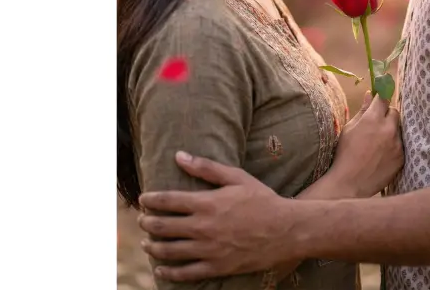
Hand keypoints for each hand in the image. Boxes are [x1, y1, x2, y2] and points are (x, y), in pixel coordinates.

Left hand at [137, 151, 298, 281]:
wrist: (286, 230)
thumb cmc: (263, 200)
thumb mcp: (237, 177)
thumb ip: (206, 168)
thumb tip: (179, 156)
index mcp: (206, 203)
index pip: (168, 200)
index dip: (151, 200)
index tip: (143, 199)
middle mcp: (203, 227)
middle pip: (163, 226)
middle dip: (148, 223)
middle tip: (142, 220)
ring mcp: (209, 249)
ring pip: (170, 250)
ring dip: (153, 247)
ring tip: (147, 244)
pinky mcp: (217, 267)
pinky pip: (186, 273)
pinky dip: (170, 272)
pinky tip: (162, 269)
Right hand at [326, 90, 403, 197]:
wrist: (350, 183)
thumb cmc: (344, 154)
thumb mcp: (349, 129)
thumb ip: (362, 110)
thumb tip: (369, 95)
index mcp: (372, 120)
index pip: (383, 99)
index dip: (381, 97)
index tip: (379, 97)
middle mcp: (388, 129)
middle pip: (394, 112)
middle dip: (386, 114)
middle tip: (376, 123)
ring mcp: (397, 144)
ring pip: (398, 129)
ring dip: (391, 130)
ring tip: (378, 142)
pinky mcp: (401, 157)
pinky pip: (401, 144)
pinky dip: (393, 145)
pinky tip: (382, 153)